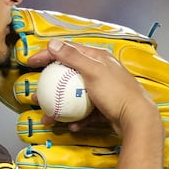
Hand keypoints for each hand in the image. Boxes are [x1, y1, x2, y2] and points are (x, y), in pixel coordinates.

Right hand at [23, 38, 160, 136]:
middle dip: (51, 85)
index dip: (47, 55)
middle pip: (69, 75)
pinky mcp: (105, 108)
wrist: (137, 119)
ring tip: (48, 115)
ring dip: (60, 106)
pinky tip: (71, 125)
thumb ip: (73, 57)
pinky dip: (77, 118)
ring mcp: (102, 91)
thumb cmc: (116, 92)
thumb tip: (53, 43)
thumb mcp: (93, 71)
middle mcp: (100, 71)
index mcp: (98, 58)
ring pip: (75, 96)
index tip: (31, 63)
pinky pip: (86, 111)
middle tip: (37, 94)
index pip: (68, 51)